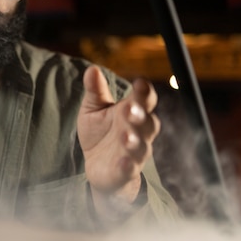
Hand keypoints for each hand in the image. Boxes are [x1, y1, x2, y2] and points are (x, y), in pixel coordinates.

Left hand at [77, 65, 159, 205]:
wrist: (97, 166)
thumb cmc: (99, 133)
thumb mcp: (93, 109)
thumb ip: (95, 91)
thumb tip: (92, 69)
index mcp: (131, 111)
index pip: (144, 100)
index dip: (144, 92)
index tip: (139, 83)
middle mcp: (138, 131)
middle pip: (148, 122)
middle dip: (140, 115)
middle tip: (130, 108)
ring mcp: (133, 152)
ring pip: (142, 146)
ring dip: (134, 140)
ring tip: (125, 135)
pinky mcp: (125, 171)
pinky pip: (131, 169)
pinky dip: (128, 165)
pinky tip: (123, 162)